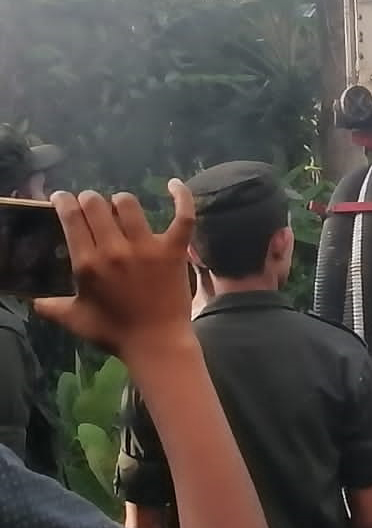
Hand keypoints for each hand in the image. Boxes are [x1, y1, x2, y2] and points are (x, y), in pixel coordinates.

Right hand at [34, 181, 196, 360]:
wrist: (156, 342)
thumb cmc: (114, 332)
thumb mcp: (74, 319)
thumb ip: (51, 306)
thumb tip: (33, 300)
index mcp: (87, 264)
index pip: (71, 218)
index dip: (64, 202)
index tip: (62, 197)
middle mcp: (114, 250)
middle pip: (97, 205)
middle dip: (89, 199)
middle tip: (90, 204)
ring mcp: (146, 247)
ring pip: (129, 204)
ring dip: (120, 201)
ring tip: (118, 205)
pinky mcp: (174, 250)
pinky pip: (182, 216)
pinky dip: (180, 197)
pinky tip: (173, 184)